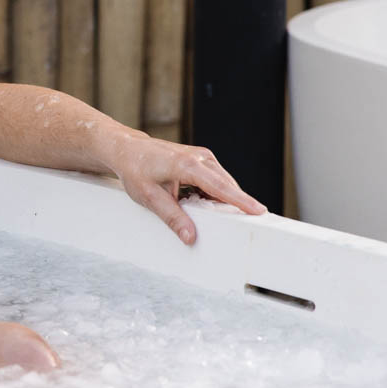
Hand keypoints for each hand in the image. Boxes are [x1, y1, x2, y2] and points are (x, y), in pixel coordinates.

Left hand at [106, 135, 265, 244]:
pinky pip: (215, 180)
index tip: (259, 211)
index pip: (221, 187)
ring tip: (220, 217)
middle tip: (245, 225)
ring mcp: (202, 157)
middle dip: (236, 204)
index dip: (241, 201)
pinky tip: (203, 204)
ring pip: (222, 183)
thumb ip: (172, 218)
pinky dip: (214, 193)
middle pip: (227, 186)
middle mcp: (200, 158)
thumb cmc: (136, 170)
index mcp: (188, 165)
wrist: (128, 150)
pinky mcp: (201, 160)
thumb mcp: (150, 198)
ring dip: (223, 200)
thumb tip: (190, 237)